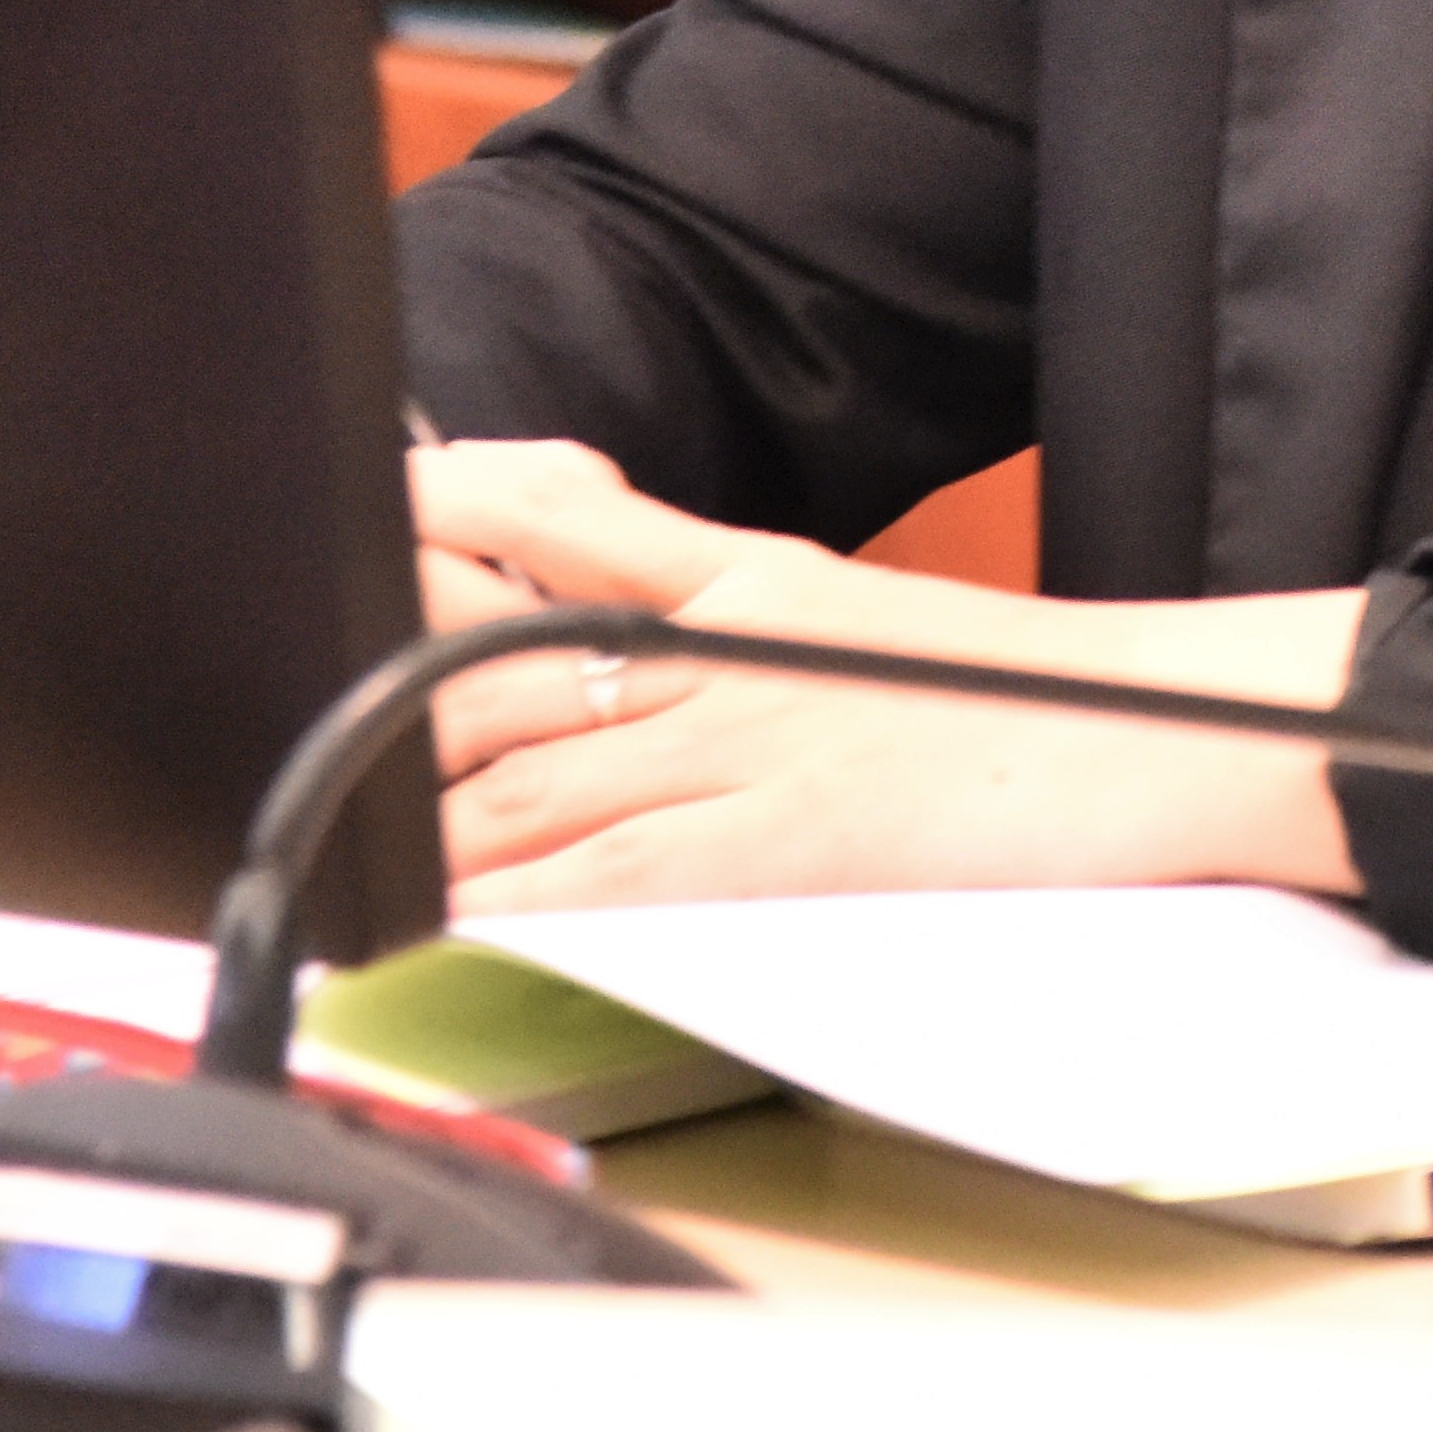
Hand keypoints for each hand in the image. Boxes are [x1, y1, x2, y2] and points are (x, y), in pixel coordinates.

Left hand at [404, 441, 1368, 911]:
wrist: (1159, 737)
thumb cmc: (1011, 692)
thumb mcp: (827, 596)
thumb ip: (685, 570)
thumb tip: (552, 556)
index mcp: (740, 578)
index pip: (549, 528)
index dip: (426, 521)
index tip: (335, 528)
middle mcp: (722, 651)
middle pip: (505, 654)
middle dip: (377, 681)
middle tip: (274, 702)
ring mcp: (745, 747)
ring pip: (533, 765)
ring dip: (411, 803)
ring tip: (311, 826)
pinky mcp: (777, 848)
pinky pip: (614, 872)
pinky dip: (511, 890)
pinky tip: (438, 910)